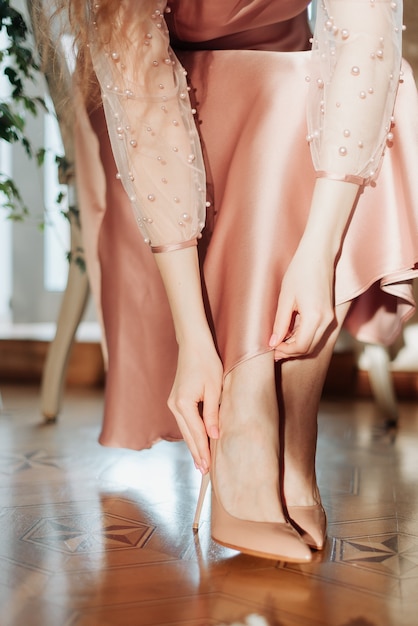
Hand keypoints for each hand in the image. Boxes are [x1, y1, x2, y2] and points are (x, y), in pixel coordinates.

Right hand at [167, 339, 222, 473]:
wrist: (193, 345)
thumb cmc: (207, 363)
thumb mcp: (215, 389)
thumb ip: (212, 413)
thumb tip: (214, 435)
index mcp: (183, 404)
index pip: (197, 433)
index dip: (203, 451)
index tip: (208, 468)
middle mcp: (174, 405)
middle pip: (188, 435)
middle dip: (197, 453)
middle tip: (205, 473)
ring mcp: (173, 403)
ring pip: (185, 430)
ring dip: (194, 445)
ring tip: (201, 463)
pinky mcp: (176, 400)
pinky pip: (184, 422)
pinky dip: (191, 434)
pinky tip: (197, 442)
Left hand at [269, 246, 335, 359]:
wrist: (319, 253)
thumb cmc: (300, 271)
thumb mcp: (285, 298)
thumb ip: (280, 323)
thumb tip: (273, 342)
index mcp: (315, 316)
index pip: (301, 346)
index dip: (285, 351)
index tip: (271, 349)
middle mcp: (327, 320)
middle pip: (309, 348)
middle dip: (291, 351)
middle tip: (274, 349)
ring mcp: (330, 317)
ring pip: (315, 343)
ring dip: (298, 346)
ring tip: (280, 341)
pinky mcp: (330, 313)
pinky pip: (318, 333)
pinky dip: (304, 337)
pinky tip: (291, 332)